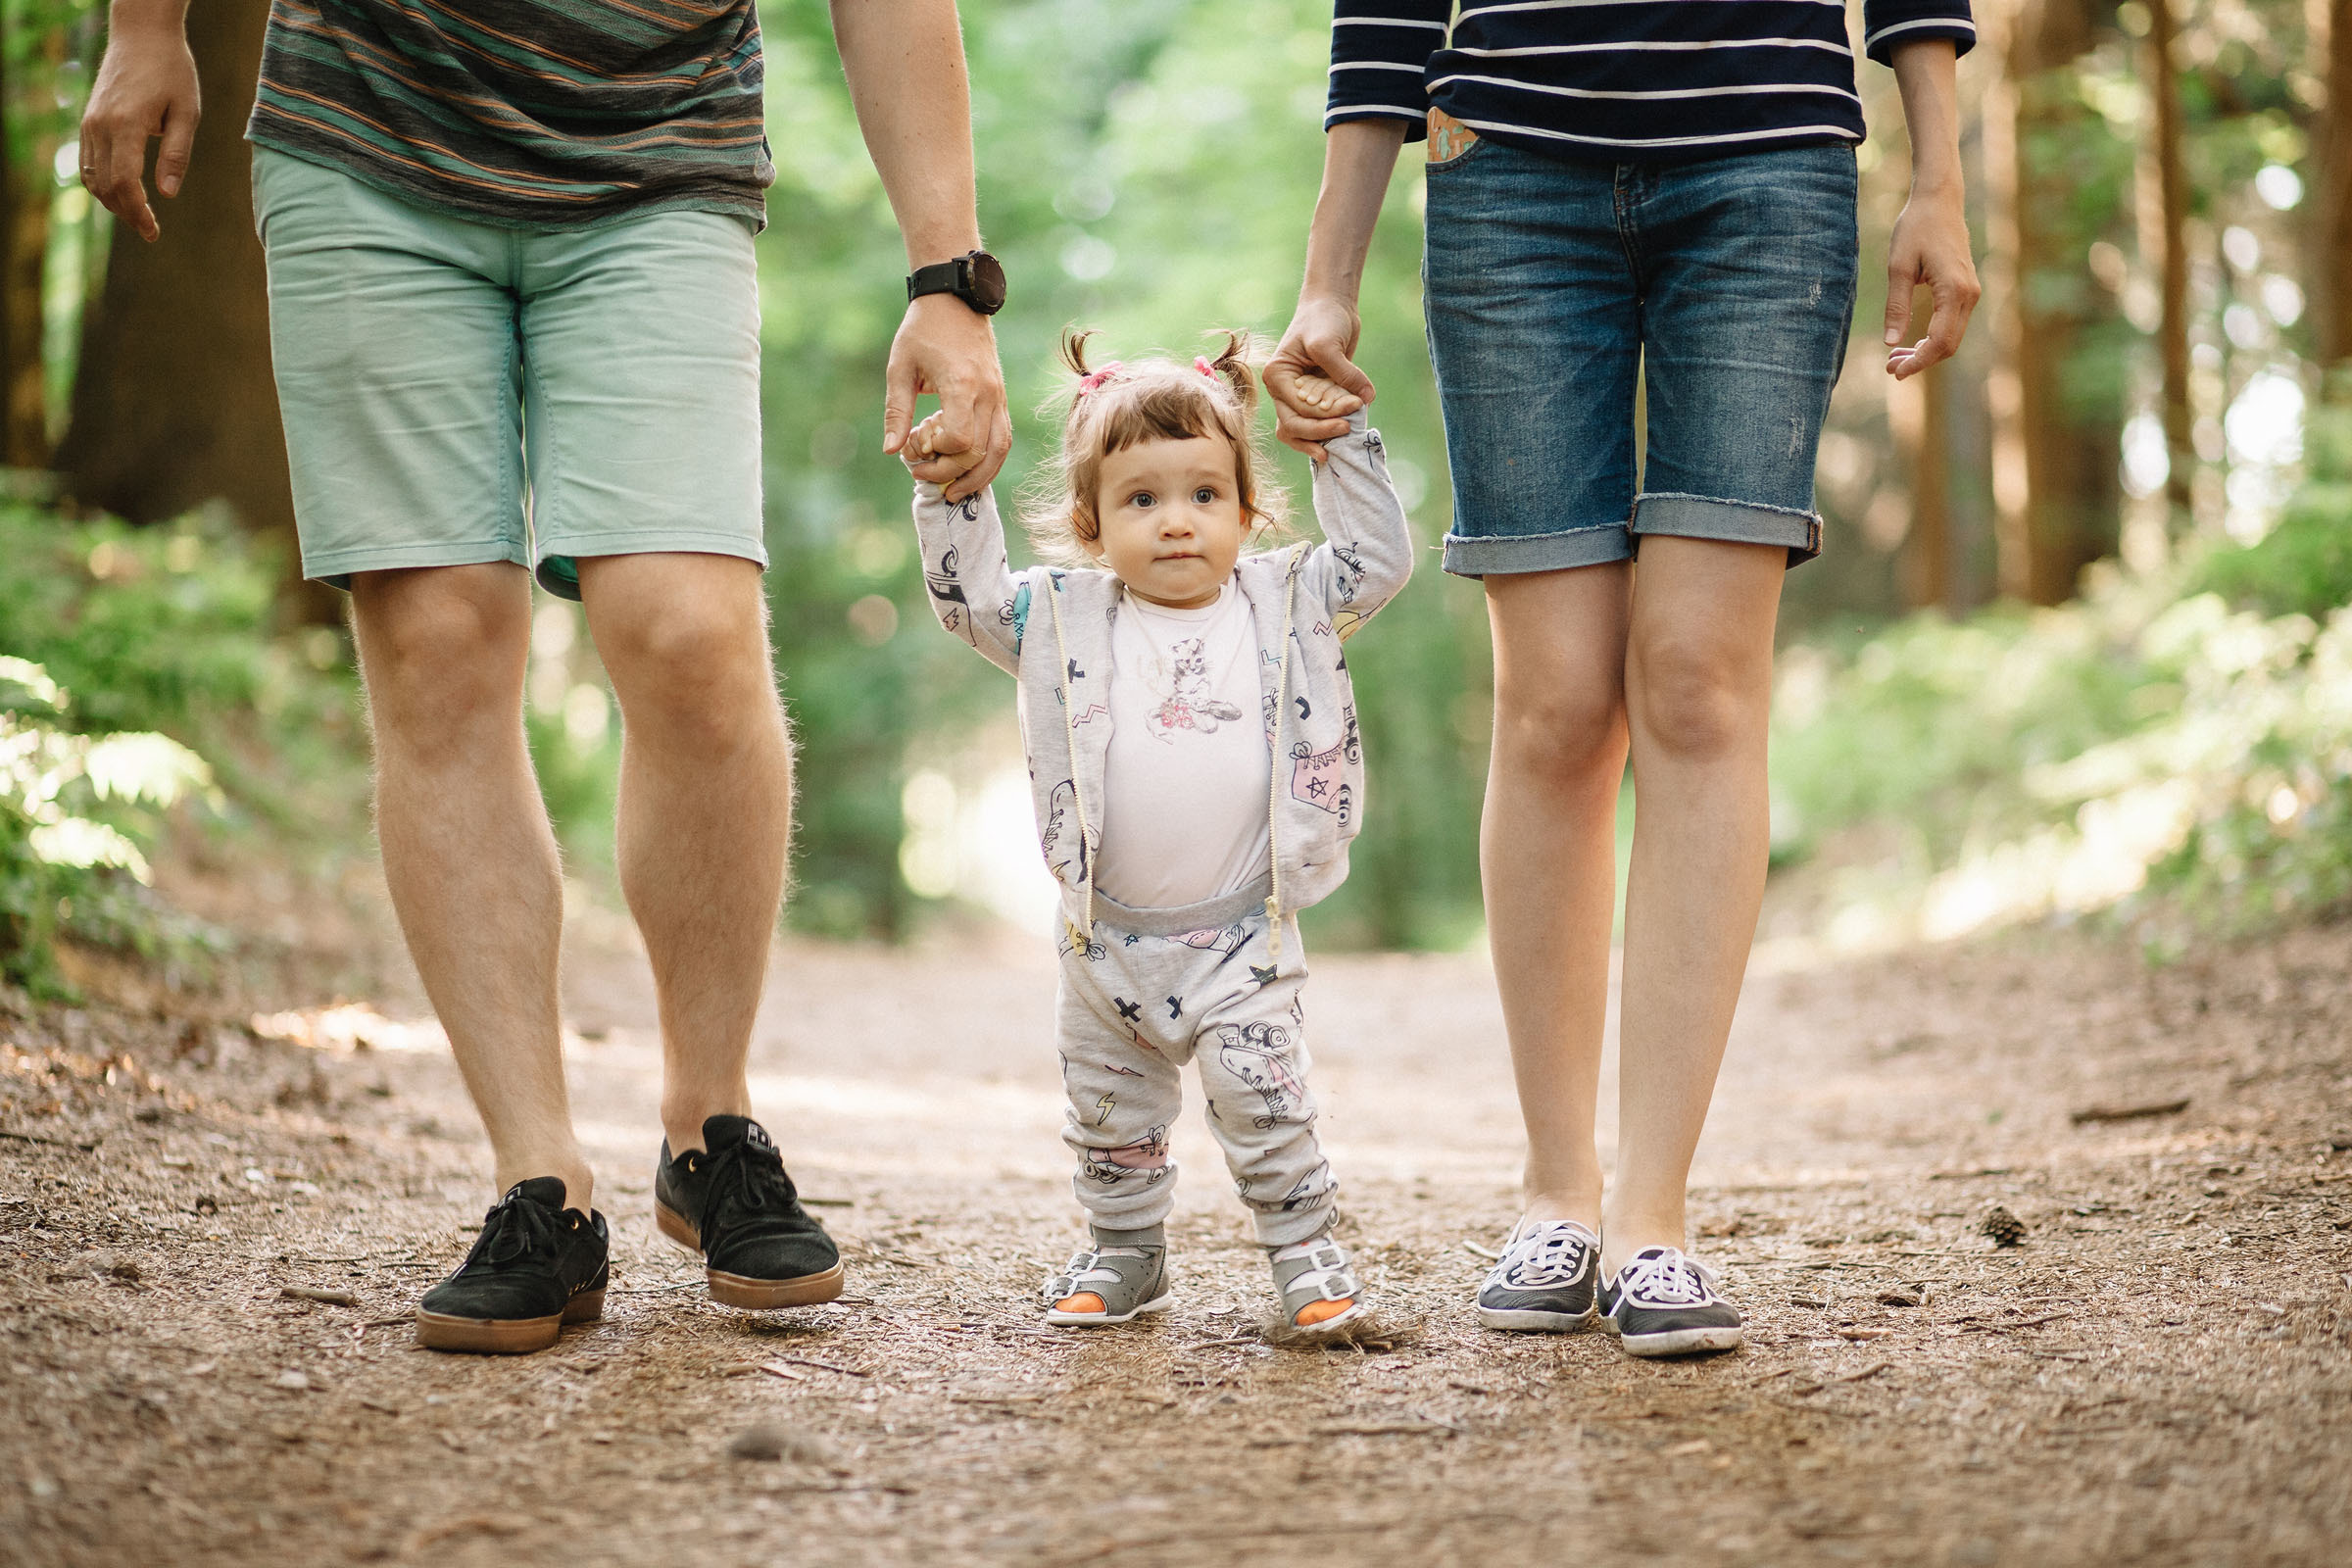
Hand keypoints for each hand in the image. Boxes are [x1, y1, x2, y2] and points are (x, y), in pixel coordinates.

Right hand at [79, 13, 199, 243]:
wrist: (141, 35)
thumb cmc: (173, 72)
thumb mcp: (187, 113)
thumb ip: (177, 155)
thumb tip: (168, 195)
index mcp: (126, 125)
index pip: (125, 182)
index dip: (138, 213)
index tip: (153, 232)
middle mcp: (101, 126)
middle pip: (105, 186)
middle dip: (126, 213)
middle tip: (150, 231)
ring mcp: (90, 122)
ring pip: (91, 177)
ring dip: (112, 201)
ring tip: (139, 216)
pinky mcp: (89, 120)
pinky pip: (88, 161)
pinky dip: (103, 183)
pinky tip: (124, 193)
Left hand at [883, 293, 1009, 502]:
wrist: (956, 299)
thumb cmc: (923, 330)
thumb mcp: (900, 367)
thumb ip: (897, 411)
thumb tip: (891, 451)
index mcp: (962, 385)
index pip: (959, 440)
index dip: (936, 454)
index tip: (914, 449)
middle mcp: (988, 394)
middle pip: (979, 452)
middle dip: (950, 471)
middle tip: (921, 473)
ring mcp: (999, 397)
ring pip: (999, 451)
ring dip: (978, 477)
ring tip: (955, 491)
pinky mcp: (1001, 398)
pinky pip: (1003, 439)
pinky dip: (989, 461)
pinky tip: (970, 471)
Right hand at [1265, 293, 1372, 459]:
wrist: (1332, 306)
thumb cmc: (1324, 319)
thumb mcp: (1328, 344)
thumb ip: (1344, 373)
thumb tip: (1366, 399)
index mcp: (1277, 377)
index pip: (1297, 408)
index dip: (1324, 414)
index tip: (1354, 405)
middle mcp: (1283, 391)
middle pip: (1294, 426)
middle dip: (1320, 431)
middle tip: (1347, 429)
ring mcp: (1297, 397)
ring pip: (1299, 432)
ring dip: (1319, 439)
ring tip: (1339, 444)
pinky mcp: (1314, 399)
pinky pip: (1315, 424)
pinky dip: (1327, 431)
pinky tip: (1343, 436)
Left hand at [1883, 182, 1978, 379]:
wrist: (1939, 201)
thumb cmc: (1916, 228)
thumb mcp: (1898, 267)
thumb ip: (1896, 307)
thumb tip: (1890, 343)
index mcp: (1954, 290)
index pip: (1939, 341)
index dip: (1918, 362)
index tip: (1895, 373)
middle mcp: (1969, 294)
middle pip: (1948, 345)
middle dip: (1920, 361)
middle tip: (1890, 369)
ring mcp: (1970, 292)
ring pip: (1951, 337)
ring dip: (1925, 352)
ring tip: (1895, 359)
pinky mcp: (1965, 289)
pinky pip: (1952, 324)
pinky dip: (1932, 338)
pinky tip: (1910, 343)